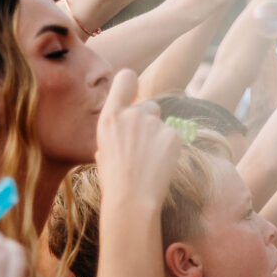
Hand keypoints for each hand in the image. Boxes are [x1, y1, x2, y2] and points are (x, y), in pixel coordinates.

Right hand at [94, 73, 181, 209]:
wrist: (132, 198)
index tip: (134, 91)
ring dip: (159, 135)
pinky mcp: (173, 135)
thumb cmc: (114, 178)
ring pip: (162, 123)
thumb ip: (115, 129)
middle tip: (142, 147)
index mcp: (110, 116)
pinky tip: (160, 164)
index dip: (131, 82)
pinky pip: (174, 136)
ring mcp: (153, 123)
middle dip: (148, 120)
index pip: (126, 79)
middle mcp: (132, 114)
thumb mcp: (103, 148)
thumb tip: (124, 123)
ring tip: (149, 159)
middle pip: (149, 105)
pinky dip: (170, 147)